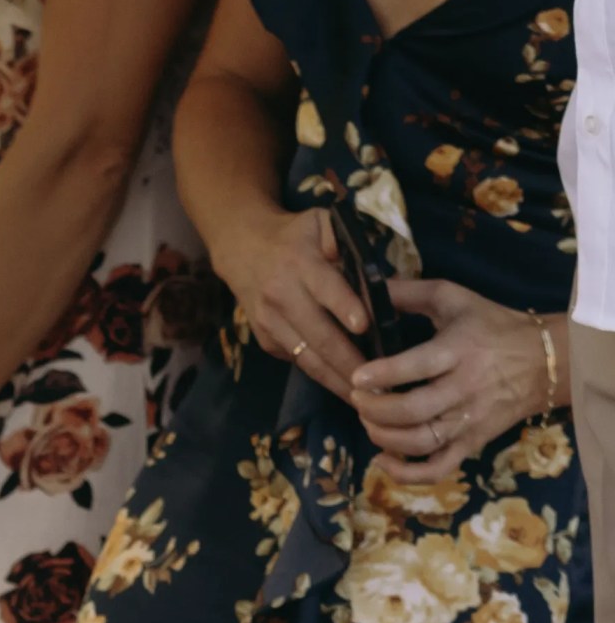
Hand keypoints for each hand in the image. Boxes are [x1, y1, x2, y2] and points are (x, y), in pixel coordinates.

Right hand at [221, 204, 366, 397]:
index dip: (345, 307)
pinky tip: (345, 387)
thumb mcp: (321, 223)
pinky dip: (323, 376)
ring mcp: (271, 323)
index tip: (365, 326)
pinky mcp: (266, 341)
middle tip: (379, 383)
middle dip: (349, 362)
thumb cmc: (294, 235)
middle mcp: (282, 296)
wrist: (242, 249)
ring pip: (308, 358)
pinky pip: (298, 361)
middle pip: (319, 334)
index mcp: (300, 263)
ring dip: (336, 381)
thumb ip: (348, 242)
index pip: (326, 287)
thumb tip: (380, 274)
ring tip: (364, 400)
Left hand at [349, 277, 557, 469]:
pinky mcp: (472, 443)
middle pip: (413, 410)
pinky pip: (437, 469)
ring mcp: (469, 421)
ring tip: (368, 421)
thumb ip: (410, 293)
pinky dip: (406, 474)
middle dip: (375, 409)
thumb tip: (364, 289)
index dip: (383, 375)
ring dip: (384, 437)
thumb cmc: (491, 325)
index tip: (357, 377)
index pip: (418, 366)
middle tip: (357, 398)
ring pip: (420, 442)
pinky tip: (383, 460)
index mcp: (460, 350)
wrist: (545, 360)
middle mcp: (465, 388)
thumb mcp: (455, 299)